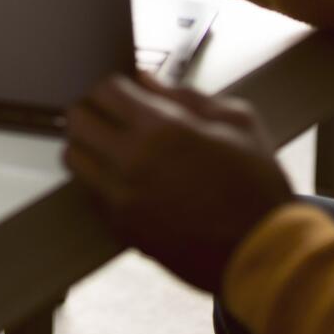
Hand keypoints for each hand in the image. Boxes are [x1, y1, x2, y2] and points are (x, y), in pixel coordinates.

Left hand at [64, 72, 295, 292]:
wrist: (260, 251)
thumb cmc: (255, 186)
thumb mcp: (237, 122)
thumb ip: (186, 96)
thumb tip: (146, 81)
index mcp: (161, 129)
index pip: (104, 90)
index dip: (114, 85)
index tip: (126, 91)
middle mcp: (131, 162)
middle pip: (77, 119)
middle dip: (93, 109)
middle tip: (112, 113)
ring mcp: (121, 198)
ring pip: (73, 157)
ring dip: (88, 144)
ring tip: (113, 144)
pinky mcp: (121, 227)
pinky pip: (89, 191)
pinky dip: (98, 178)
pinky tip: (125, 176)